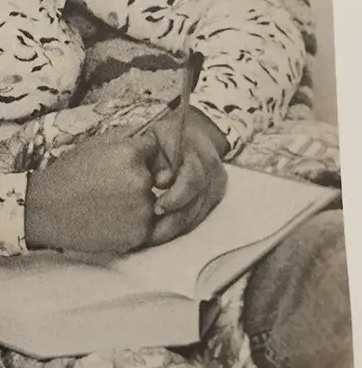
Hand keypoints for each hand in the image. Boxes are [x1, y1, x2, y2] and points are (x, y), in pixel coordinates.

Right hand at [25, 130, 166, 255]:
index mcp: (130, 154)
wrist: (46, 208)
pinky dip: (134, 223)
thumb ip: (124, 136)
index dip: (140, 154)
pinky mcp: (138, 236)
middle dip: (141, 178)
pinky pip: (148, 226)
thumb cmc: (67, 173)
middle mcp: (141, 180)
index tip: (123, 162)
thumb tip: (147, 133)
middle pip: (156, 176)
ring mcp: (142, 210)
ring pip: (154, 202)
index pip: (153, 148)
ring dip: (139, 202)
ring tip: (110, 204)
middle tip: (112, 186)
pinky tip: (112, 218)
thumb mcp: (93, 143)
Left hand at [147, 109, 228, 245]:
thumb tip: (161, 182)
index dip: (176, 197)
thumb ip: (158, 159)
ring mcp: (216, 188)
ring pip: (198, 215)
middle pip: (196, 204)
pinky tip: (164, 233)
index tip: (156, 208)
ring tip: (153, 238)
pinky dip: (181, 227)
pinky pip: (199, 217)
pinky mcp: (214, 198)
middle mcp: (214, 174)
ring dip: (176, 230)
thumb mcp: (158, 138)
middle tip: (150, 235)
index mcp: (200, 155)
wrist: (195, 130)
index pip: (193, 181)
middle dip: (173, 223)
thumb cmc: (169, 134)